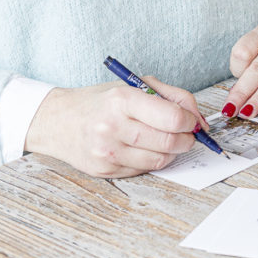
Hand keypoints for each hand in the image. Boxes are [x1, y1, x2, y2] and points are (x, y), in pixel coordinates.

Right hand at [25, 77, 203, 177]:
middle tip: (185, 133)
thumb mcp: (134, 85)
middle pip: (170, 142)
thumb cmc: (101, 101)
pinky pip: (144, 170)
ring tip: (165, 140)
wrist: (59, 121)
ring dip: (172, 152)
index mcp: (122, 100)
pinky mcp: (106, 172)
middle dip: (186, 139)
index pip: (173, 118)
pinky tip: (144, 148)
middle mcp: (113, 127)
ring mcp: (108, 153)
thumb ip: (172, 96)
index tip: (190, 120)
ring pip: (160, 160)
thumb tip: (199, 120)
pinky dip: (152, 160)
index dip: (190, 121)